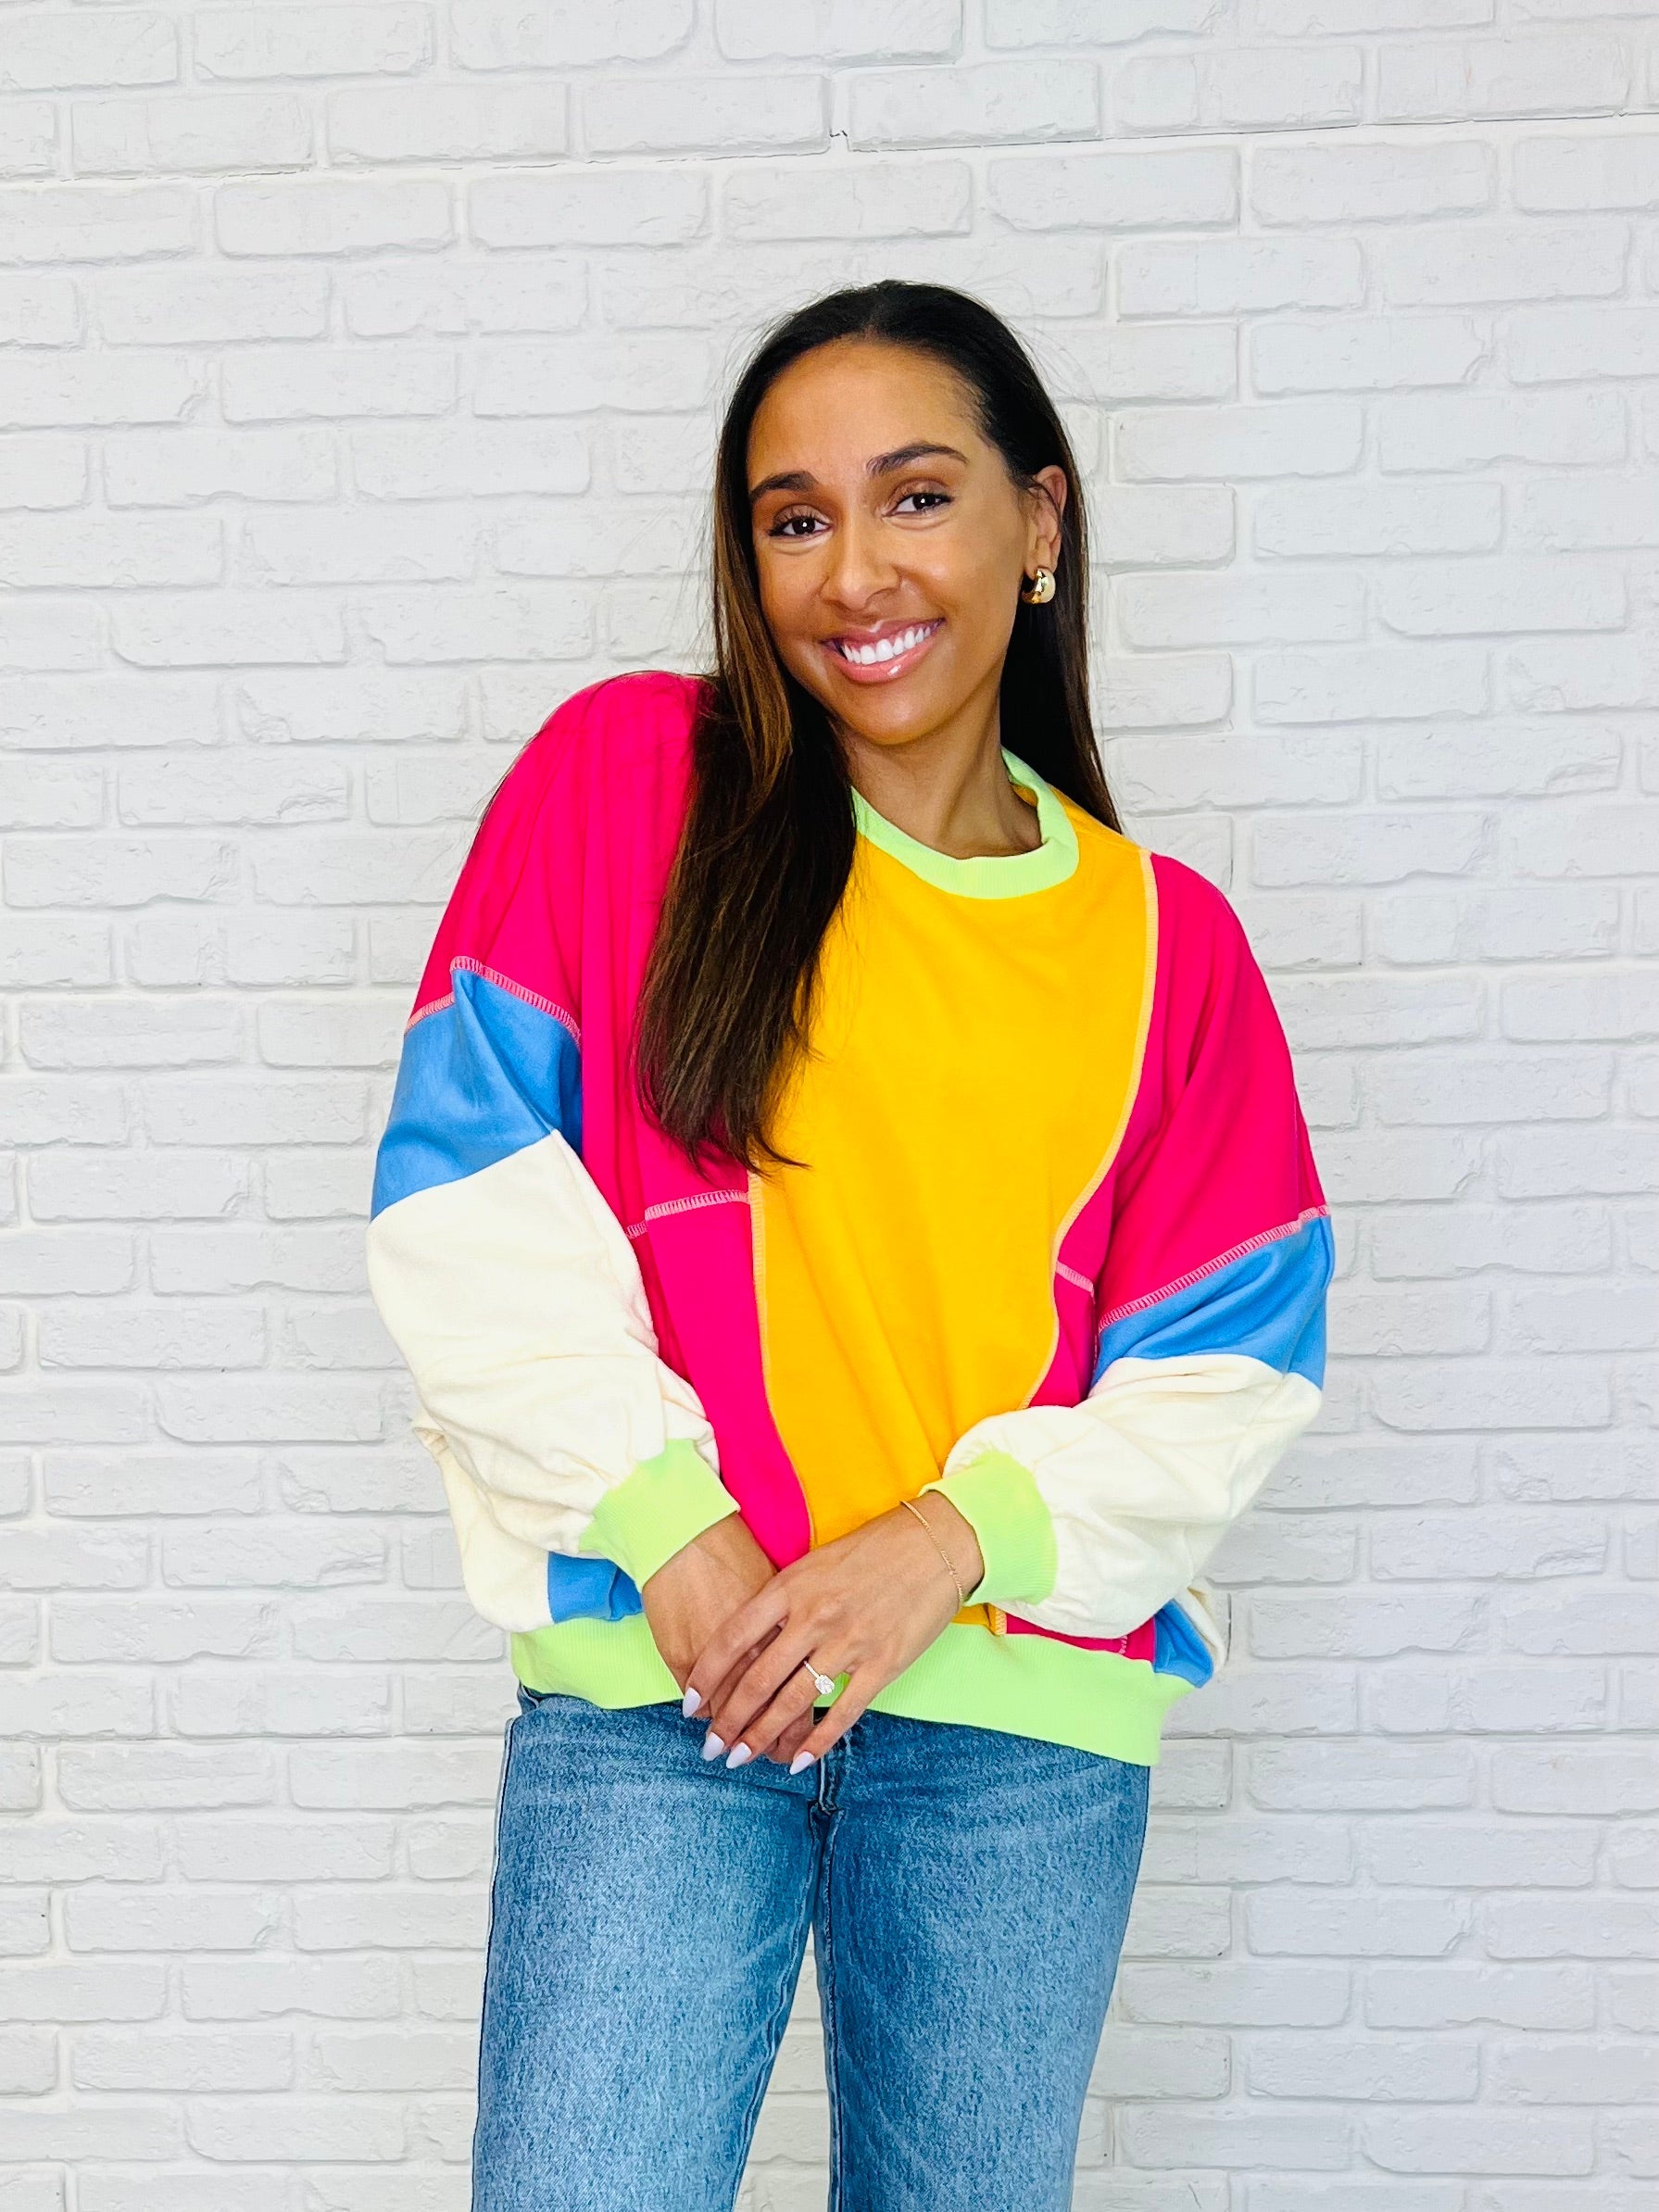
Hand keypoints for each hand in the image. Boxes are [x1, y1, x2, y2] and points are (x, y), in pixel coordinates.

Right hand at [639, 1513, 815, 1766]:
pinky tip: (707, 1718)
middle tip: (771, 1758)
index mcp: (794, 1629)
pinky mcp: (684, 1653)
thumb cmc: (736, 1553)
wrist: (686, 1531)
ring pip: (736, 1713)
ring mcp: (723, 1655)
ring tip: (738, 1749)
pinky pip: (701, 1699)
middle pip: (774, 1713)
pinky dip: (706, 1712)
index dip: (805, 1729)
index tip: (800, 1743)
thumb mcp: (782, 1584)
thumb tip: (814, 1656)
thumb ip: (798, 1624)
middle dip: (772, 1741)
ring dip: (738, 1735)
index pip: (806, 1696)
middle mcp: (760, 1646)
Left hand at [682, 1493, 984, 1771]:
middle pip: (757, 1680)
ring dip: (761, 1737)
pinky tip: (798, 1761)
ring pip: (792, 1702)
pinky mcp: (882, 1663)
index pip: (733, 1638)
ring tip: (741, 1759)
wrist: (933, 1543)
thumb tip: (748, 1643)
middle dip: (728, 1721)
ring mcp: (848, 1642)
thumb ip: (782, 1601)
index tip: (689, 1704)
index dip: (706, 1676)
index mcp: (791, 1587)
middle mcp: (814, 1616)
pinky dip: (817, 1742)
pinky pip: (843, 1713)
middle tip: (710, 1747)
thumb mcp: (814, 1564)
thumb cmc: (871, 1550)